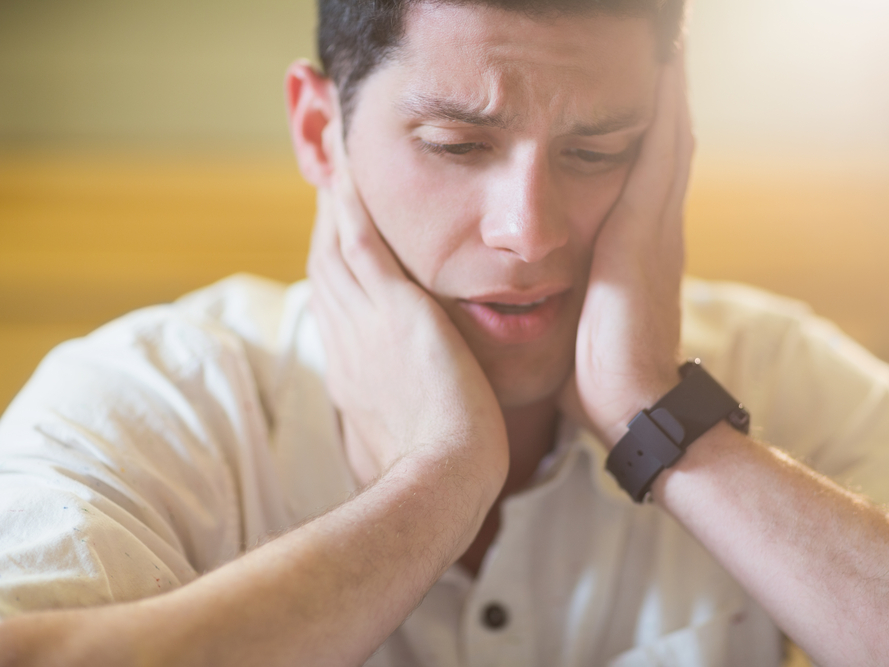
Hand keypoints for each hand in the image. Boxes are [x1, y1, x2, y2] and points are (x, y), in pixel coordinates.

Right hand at [307, 109, 508, 488]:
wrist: (440, 482)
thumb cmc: (432, 475)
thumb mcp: (401, 445)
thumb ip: (396, 424)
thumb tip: (394, 430)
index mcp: (351, 373)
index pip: (337, 307)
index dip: (334, 269)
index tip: (336, 243)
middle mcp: (346, 340)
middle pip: (326, 267)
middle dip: (322, 225)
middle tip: (326, 185)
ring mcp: (363, 322)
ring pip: (336, 246)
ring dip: (331, 201)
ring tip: (333, 159)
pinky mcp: (393, 308)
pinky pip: (362, 240)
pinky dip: (351, 203)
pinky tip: (348, 168)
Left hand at [559, 52, 693, 446]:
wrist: (632, 408)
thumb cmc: (599, 377)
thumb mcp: (580, 326)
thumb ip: (571, 299)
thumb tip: (534, 298)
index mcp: (635, 249)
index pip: (642, 174)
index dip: (644, 131)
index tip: (630, 90)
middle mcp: (654, 230)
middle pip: (663, 145)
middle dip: (662, 96)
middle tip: (664, 43)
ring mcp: (657, 229)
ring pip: (667, 140)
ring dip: (668, 90)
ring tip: (669, 40)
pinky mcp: (647, 233)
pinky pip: (660, 155)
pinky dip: (665, 111)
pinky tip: (664, 70)